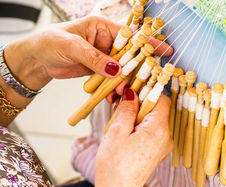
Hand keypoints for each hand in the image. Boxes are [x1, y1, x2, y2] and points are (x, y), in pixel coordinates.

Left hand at [4, 16, 172, 90]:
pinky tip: (112, 97)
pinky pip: (113, 80)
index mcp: (103, 27)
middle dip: (136, 70)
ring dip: (124, 83)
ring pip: (123, 71)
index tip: (165, 51)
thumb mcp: (71, 46)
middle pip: (131, 56)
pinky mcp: (99, 70)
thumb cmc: (49, 43)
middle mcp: (107, 41)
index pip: (131, 35)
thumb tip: (116, 69)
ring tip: (121, 94)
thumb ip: (94, 57)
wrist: (35, 60)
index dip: (149, 43)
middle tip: (142, 83)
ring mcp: (104, 57)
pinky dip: (114, 89)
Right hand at [95, 88, 172, 186]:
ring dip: (137, 114)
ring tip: (118, 118)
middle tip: (118, 102)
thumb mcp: (116, 132)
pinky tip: (124, 130)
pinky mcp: (158, 151)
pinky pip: (152, 131)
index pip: (161, 98)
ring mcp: (163, 145)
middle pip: (157, 109)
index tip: (130, 90)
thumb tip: (132, 92)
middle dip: (138, 102)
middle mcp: (166, 137)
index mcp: (158, 129)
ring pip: (153, 120)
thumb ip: (127, 109)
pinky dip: (139, 126)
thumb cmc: (114, 165)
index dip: (146, 91)